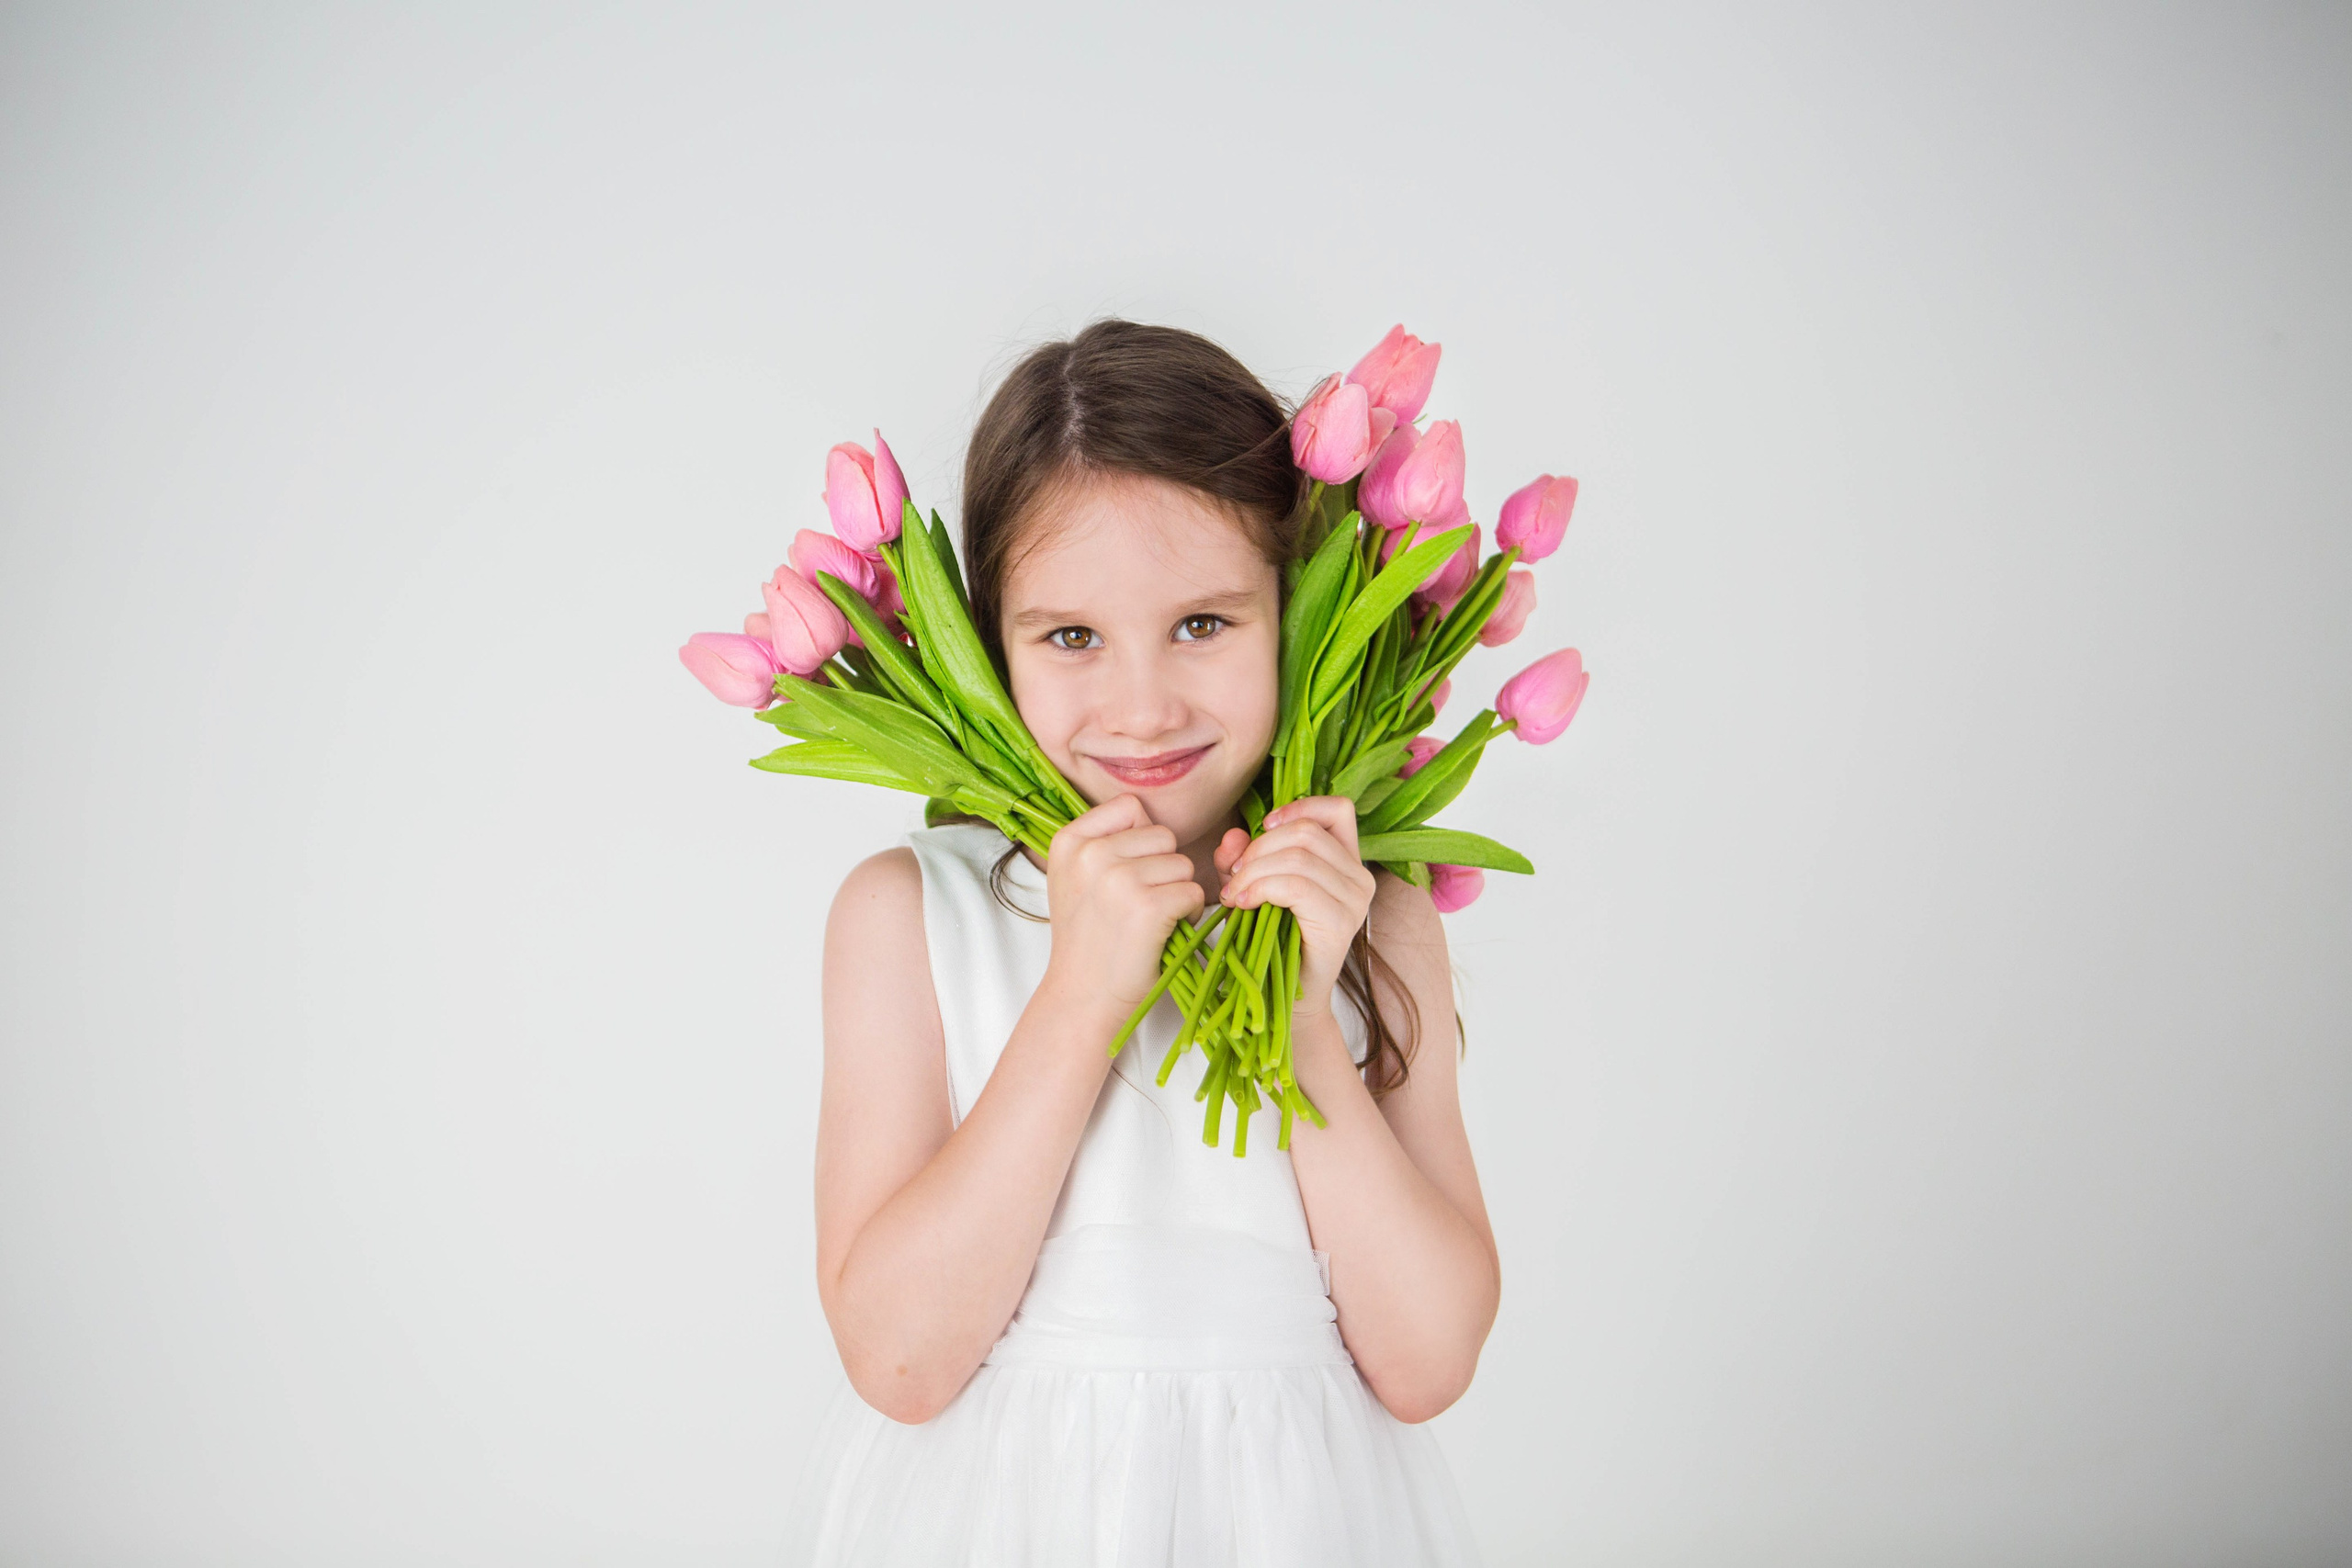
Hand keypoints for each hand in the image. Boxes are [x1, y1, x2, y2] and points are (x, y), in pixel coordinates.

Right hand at [1039, 794, 1207, 1017]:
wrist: (1082, 997)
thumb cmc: (1087, 940)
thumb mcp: (1075, 878)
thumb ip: (1103, 842)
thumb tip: (1149, 814)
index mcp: (1069, 840)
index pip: (1131, 807)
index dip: (1142, 840)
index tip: (1126, 875)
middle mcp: (1091, 853)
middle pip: (1163, 836)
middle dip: (1163, 869)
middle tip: (1138, 904)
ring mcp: (1119, 879)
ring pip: (1183, 864)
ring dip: (1178, 893)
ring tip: (1149, 921)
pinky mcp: (1149, 906)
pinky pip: (1195, 892)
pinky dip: (1190, 914)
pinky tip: (1163, 933)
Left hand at [1214, 796, 1376, 1021]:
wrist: (1284, 1001)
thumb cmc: (1270, 941)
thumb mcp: (1251, 888)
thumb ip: (1241, 858)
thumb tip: (1233, 837)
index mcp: (1346, 861)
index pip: (1338, 809)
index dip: (1299, 807)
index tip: (1263, 827)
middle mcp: (1359, 877)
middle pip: (1306, 832)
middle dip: (1259, 848)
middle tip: (1234, 877)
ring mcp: (1355, 900)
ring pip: (1299, 857)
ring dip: (1255, 871)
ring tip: (1234, 895)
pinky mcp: (1341, 923)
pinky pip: (1297, 887)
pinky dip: (1262, 888)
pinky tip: (1243, 905)